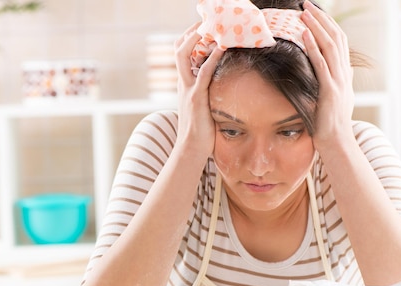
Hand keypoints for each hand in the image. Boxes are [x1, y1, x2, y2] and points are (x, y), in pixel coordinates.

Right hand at [174, 24, 224, 159]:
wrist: (191, 149)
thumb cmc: (200, 131)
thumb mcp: (202, 107)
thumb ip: (207, 93)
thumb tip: (222, 86)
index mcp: (184, 84)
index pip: (181, 54)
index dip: (190, 38)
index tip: (203, 27)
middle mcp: (183, 83)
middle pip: (178, 49)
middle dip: (190, 32)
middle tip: (205, 21)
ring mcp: (188, 89)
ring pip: (184, 55)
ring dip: (197, 38)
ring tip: (211, 27)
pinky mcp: (196, 98)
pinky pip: (203, 73)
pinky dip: (212, 58)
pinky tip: (222, 48)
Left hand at [301, 0, 354, 147]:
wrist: (337, 143)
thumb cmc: (331, 125)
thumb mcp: (337, 100)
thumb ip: (338, 83)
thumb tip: (343, 71)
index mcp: (345, 75)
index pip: (339, 42)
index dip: (328, 25)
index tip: (315, 13)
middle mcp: (344, 75)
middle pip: (336, 38)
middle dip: (321, 19)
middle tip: (306, 5)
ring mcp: (339, 82)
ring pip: (330, 46)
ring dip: (316, 27)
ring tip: (303, 13)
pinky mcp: (330, 91)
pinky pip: (321, 64)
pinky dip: (312, 47)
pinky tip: (303, 35)